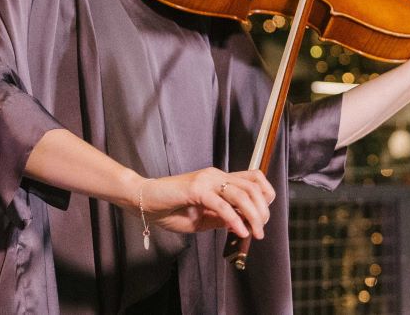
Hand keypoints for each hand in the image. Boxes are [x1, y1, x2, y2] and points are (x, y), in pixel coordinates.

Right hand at [140, 168, 274, 239]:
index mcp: (218, 179)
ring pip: (243, 194)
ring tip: (255, 233)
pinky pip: (222, 205)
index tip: (262, 218)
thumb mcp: (202, 218)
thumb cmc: (169, 209)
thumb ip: (222, 218)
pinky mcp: (196, 189)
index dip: (265, 197)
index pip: (254, 179)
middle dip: (263, 211)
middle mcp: (215, 175)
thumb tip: (242, 225)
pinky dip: (235, 220)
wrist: (144, 201)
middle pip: (254, 187)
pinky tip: (238, 231)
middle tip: (260, 231)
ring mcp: (206, 180)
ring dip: (254, 216)